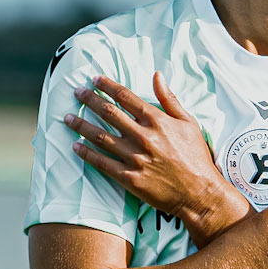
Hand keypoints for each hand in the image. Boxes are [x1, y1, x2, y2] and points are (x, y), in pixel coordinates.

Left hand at [66, 72, 238, 238]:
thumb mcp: (188, 123)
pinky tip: (75, 146)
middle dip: (89, 100)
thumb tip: (156, 75)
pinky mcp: (130, 178)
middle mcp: (143, 136)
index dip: (107, 85)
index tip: (94, 79)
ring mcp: (135, 158)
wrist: (199, 193)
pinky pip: (102, 163)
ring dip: (81, 125)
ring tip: (67, 118)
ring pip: (101, 137)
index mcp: (157, 120)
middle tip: (76, 92)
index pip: (125, 96)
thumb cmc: (196, 157)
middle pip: (108, 112)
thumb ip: (169, 99)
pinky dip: (87, 154)